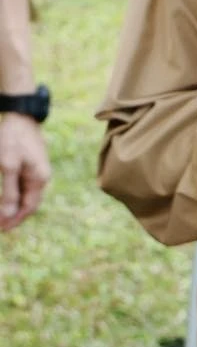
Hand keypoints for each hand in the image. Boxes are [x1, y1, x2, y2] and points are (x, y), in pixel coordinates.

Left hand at [0, 114, 49, 230]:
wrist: (21, 117)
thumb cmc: (12, 140)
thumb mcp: (8, 166)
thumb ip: (9, 191)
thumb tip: (9, 214)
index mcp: (39, 179)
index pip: (29, 208)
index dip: (15, 220)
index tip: (2, 230)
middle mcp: (42, 177)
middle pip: (30, 204)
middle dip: (15, 216)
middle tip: (0, 226)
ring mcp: (38, 171)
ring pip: (27, 195)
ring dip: (16, 206)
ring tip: (2, 215)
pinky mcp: (32, 165)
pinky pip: (25, 186)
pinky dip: (16, 195)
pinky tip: (9, 197)